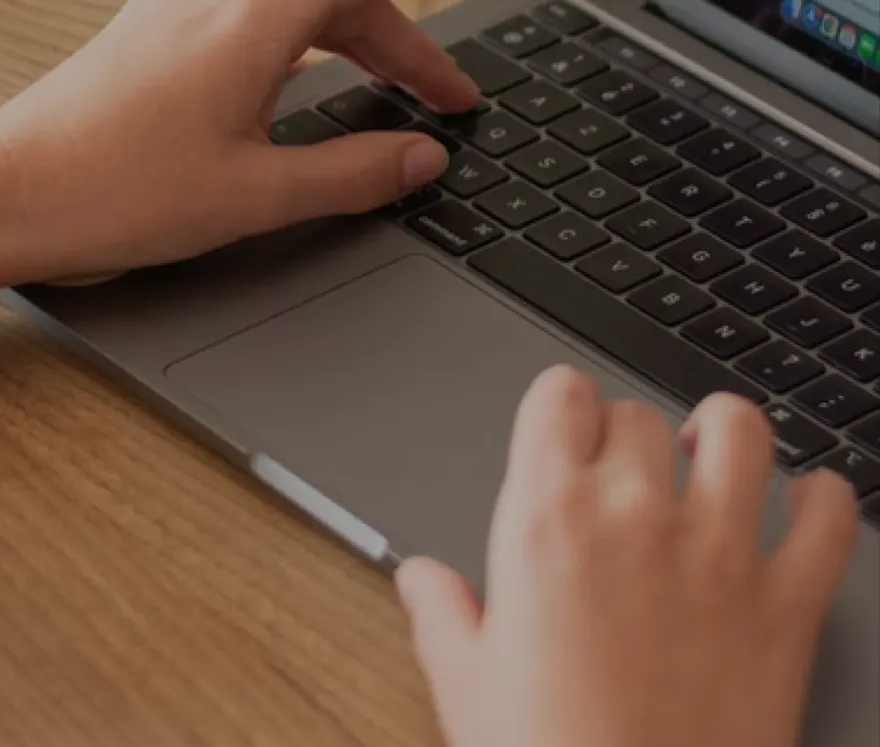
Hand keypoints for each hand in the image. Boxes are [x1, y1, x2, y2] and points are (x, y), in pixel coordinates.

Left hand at [0, 0, 478, 280]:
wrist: (4, 194)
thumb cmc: (112, 194)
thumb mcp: (254, 195)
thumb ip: (350, 173)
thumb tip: (418, 159)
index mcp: (250, 20)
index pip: (364, 0)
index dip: (420, 48)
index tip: (449, 100)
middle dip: (386, 42)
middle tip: (421, 100)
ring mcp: (167, 12)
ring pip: (277, 6)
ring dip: (332, 39)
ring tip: (363, 93)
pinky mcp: (138, 37)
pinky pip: (231, 21)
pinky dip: (278, 48)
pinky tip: (277, 97)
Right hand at [395, 366, 859, 746]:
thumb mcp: (464, 683)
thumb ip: (441, 612)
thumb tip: (423, 578)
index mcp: (545, 524)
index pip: (558, 395)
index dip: (558, 407)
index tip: (559, 430)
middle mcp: (634, 518)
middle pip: (639, 414)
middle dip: (625, 434)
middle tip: (619, 470)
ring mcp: (720, 554)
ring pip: (742, 432)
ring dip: (724, 434)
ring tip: (708, 455)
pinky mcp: (788, 602)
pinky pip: (827, 514)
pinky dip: (820, 498)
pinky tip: (801, 504)